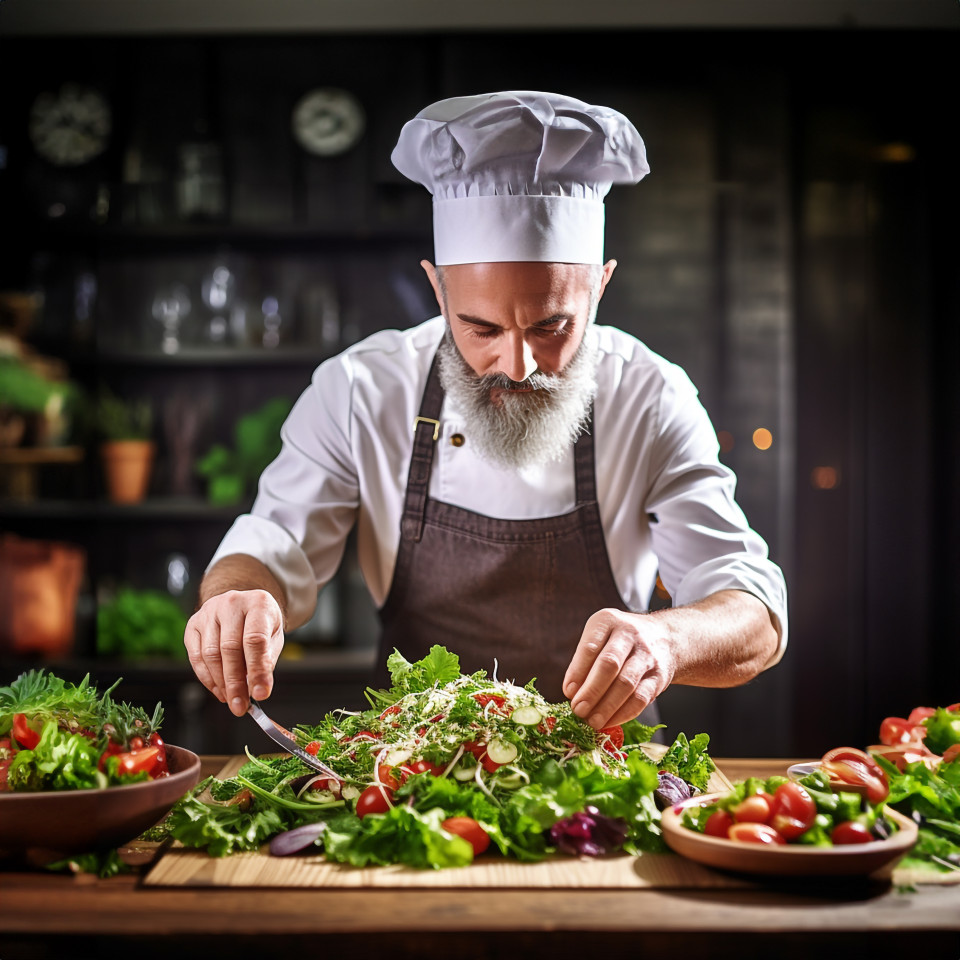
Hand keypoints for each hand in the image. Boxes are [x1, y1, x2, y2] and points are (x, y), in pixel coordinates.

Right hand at [184, 589, 284, 715]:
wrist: (243, 604)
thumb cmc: (261, 624)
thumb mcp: (274, 638)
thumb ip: (266, 661)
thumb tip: (257, 691)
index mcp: (258, 603)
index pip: (255, 639)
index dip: (257, 670)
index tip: (260, 695)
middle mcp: (231, 603)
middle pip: (230, 648)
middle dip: (235, 683)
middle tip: (241, 706)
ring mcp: (209, 611)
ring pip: (210, 654)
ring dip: (220, 683)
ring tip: (231, 699)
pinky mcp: (193, 623)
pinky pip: (196, 655)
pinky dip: (206, 678)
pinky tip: (218, 690)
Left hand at [562, 608, 676, 728]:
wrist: (664, 638)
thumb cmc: (620, 641)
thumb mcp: (600, 638)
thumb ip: (585, 661)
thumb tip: (572, 692)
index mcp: (608, 621)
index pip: (590, 647)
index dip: (578, 672)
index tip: (568, 692)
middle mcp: (630, 634)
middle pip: (609, 664)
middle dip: (592, 691)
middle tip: (578, 710)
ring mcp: (647, 655)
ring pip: (626, 683)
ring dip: (607, 706)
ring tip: (592, 721)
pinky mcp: (660, 675)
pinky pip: (641, 698)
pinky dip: (624, 713)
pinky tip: (610, 721)